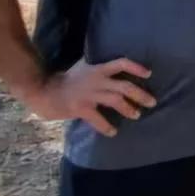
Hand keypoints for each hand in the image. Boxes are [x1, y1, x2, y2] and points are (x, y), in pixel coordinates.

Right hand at [23, 57, 153, 136]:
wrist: (43, 90)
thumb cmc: (64, 80)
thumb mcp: (82, 68)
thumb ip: (97, 67)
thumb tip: (112, 68)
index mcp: (97, 69)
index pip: (121, 63)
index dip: (136, 67)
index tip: (149, 73)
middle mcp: (96, 80)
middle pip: (124, 86)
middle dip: (140, 94)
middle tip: (152, 102)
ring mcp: (88, 94)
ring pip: (115, 100)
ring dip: (129, 109)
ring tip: (137, 115)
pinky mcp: (80, 108)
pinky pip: (98, 119)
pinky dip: (107, 127)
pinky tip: (113, 132)